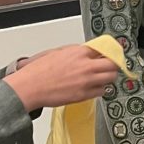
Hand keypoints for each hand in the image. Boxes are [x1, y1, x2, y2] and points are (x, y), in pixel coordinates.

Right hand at [4, 44, 122, 110]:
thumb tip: (87, 53)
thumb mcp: (57, 52)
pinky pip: (102, 91)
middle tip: (111, 67)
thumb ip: (75, 52)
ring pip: (110, 78)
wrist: (30, 87)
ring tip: (103, 77)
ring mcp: (86, 81)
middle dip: (113, 65)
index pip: (104, 49)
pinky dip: (101, 89)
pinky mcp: (84, 95)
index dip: (109, 52)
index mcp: (78, 52)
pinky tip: (94, 87)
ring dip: (109, 77)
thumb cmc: (38, 71)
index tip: (112, 54)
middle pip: (113, 64)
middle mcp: (86, 66)